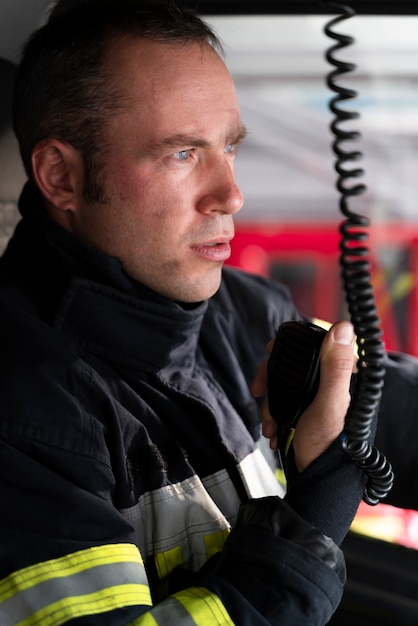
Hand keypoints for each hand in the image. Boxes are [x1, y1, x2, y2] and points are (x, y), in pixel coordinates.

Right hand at [251, 321, 354, 472]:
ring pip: (282, 385)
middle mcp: (329, 386)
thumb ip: (335, 367)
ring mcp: (314, 400)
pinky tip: (273, 429)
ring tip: (270, 423)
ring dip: (270, 403)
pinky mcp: (302, 414)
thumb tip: (343, 327)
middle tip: (259, 389)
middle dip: (271, 380)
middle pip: (291, 367)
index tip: (270, 351)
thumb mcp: (330, 404)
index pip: (313, 347)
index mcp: (341, 378)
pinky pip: (280, 403)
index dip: (289, 347)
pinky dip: (272, 414)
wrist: (316, 482)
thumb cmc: (327, 446)